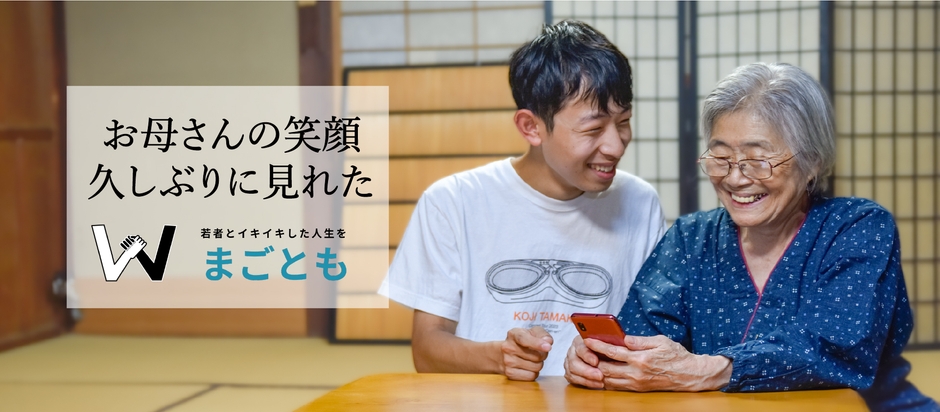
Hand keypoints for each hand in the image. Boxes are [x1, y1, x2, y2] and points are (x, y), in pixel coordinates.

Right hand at [500, 326, 552, 380]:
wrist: (502, 354)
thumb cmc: (521, 342)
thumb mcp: (531, 332)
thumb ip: (542, 334)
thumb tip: (548, 342)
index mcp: (514, 334)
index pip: (524, 339)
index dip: (537, 343)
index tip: (548, 347)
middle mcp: (508, 348)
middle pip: (537, 356)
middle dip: (543, 354)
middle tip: (538, 352)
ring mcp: (508, 361)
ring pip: (536, 367)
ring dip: (539, 364)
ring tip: (532, 359)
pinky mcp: (510, 373)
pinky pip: (531, 376)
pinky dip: (534, 373)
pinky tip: (528, 367)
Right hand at [564, 335, 605, 388]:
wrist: (599, 355)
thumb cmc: (603, 347)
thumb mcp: (606, 342)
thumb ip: (608, 344)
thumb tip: (618, 343)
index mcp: (579, 341)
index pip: (581, 348)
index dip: (587, 355)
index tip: (596, 362)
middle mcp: (572, 351)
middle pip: (574, 362)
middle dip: (587, 371)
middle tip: (600, 376)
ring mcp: (569, 362)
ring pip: (572, 372)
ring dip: (587, 379)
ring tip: (601, 383)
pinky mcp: (570, 372)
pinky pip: (574, 379)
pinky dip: (586, 383)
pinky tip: (597, 385)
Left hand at [584, 334, 731, 391]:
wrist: (690, 375)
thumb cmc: (676, 356)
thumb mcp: (660, 341)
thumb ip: (638, 340)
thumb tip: (622, 337)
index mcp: (641, 358)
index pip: (613, 352)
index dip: (598, 346)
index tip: (587, 340)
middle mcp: (636, 373)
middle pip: (606, 368)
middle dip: (592, 360)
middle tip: (583, 351)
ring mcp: (636, 383)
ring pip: (608, 379)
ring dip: (596, 371)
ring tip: (588, 361)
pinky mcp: (637, 389)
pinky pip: (616, 386)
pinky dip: (605, 380)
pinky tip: (600, 373)